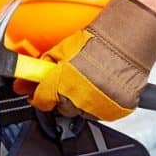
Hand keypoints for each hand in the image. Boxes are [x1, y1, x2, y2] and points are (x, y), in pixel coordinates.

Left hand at [15, 0, 155, 119]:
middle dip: (63, 97)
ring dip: (83, 101)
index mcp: (62, 85)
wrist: (129, 43)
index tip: (41, 90)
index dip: (40, 94)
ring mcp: (100, 107)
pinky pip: (104, 113)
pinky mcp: (118, 110)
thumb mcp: (62, 50)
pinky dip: (102, 104)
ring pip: (84, 113)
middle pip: (63, 109)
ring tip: (92, 82)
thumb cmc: (99, 42)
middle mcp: (80, 100)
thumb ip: (42, 68)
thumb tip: (26, 79)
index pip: (42, 100)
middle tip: (72, 82)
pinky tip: (105, 88)